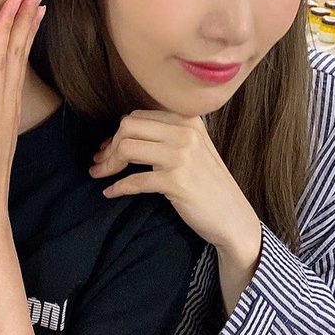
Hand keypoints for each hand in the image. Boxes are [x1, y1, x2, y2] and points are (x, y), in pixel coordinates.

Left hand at [90, 111, 261, 262]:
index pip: (138, 117)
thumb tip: (120, 135)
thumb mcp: (192, 149)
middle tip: (102, 164)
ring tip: (100, 175)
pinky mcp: (176, 181)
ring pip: (127, 148)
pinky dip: (118, 187)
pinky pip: (135, 180)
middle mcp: (185, 132)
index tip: (107, 150)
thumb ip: (164, 136)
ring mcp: (181, 156)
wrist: (233, 217)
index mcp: (187, 120)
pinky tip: (111, 193)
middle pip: (128, 127)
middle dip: (110, 146)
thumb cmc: (208, 185)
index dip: (117, 134)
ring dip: (108, 164)